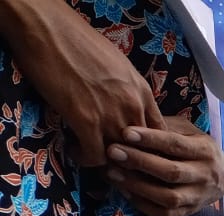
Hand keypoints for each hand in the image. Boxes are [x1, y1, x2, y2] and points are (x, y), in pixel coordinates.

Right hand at [2, 2, 163, 166]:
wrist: (50, 28)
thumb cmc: (79, 41)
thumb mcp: (118, 66)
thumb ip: (128, 90)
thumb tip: (125, 104)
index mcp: (143, 92)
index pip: (161, 135)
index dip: (150, 150)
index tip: (136, 154)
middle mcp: (133, 107)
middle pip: (145, 151)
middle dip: (133, 163)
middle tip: (116, 165)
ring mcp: (112, 115)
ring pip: (122, 158)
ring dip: (109, 164)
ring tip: (95, 159)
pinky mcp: (86, 121)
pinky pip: (95, 156)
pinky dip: (86, 160)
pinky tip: (76, 150)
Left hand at [107, 117, 223, 215]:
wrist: (222, 176)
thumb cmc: (195, 146)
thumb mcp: (186, 130)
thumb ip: (164, 127)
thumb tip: (131, 119)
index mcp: (205, 151)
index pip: (176, 145)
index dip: (151, 139)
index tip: (125, 132)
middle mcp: (206, 176)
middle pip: (172, 172)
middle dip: (140, 162)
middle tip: (113, 152)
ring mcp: (199, 197)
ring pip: (168, 197)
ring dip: (138, 186)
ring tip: (113, 173)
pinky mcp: (189, 212)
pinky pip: (165, 213)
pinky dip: (142, 204)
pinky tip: (124, 190)